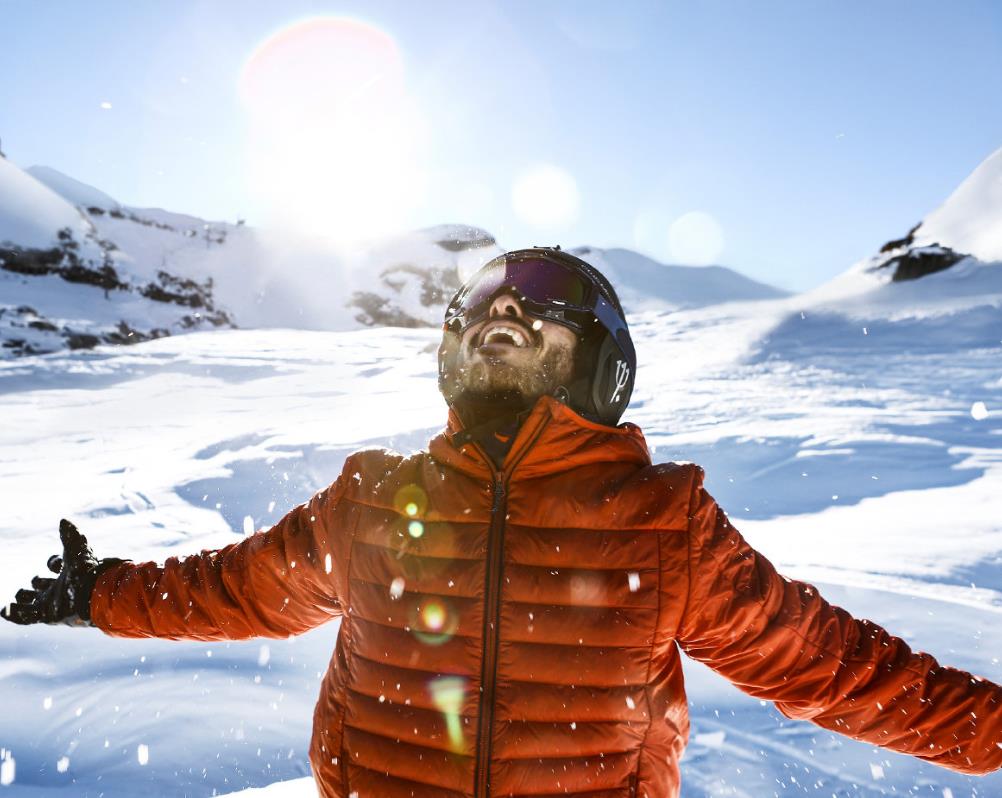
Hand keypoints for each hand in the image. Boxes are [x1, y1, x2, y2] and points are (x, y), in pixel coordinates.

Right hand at [2, 519, 121, 625]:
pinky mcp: (46, 615)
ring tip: (18, 595)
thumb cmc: (87, 572)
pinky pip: (25, 618)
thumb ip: (70, 536)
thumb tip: (63, 520)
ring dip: (23, 598)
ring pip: (33, 602)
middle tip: (36, 580)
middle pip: (42, 585)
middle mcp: (59, 588)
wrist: (92, 594)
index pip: (56, 565)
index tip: (57, 562)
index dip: (53, 562)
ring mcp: (52, 603)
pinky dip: (13, 615)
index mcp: (67, 572)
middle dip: (37, 582)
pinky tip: (3, 610)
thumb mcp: (77, 551)